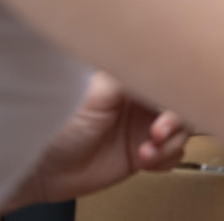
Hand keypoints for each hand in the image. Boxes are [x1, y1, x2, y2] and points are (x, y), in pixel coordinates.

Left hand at [0, 72, 189, 212]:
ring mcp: (144, 128)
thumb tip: (158, 56)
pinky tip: (146, 160)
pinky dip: (165, 159)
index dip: (177, 88)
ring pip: (182, 131)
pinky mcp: (143, 154)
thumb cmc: (59, 123)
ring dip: (171, 142)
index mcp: (133, 79)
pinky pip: (172, 155)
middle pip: (182, 104)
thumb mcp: (97, 93)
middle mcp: (142, 101)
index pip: (168, 76)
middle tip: (159, 131)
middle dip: (177, 119)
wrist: (41, 167)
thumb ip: (130, 76)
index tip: (176, 98)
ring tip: (148, 151)